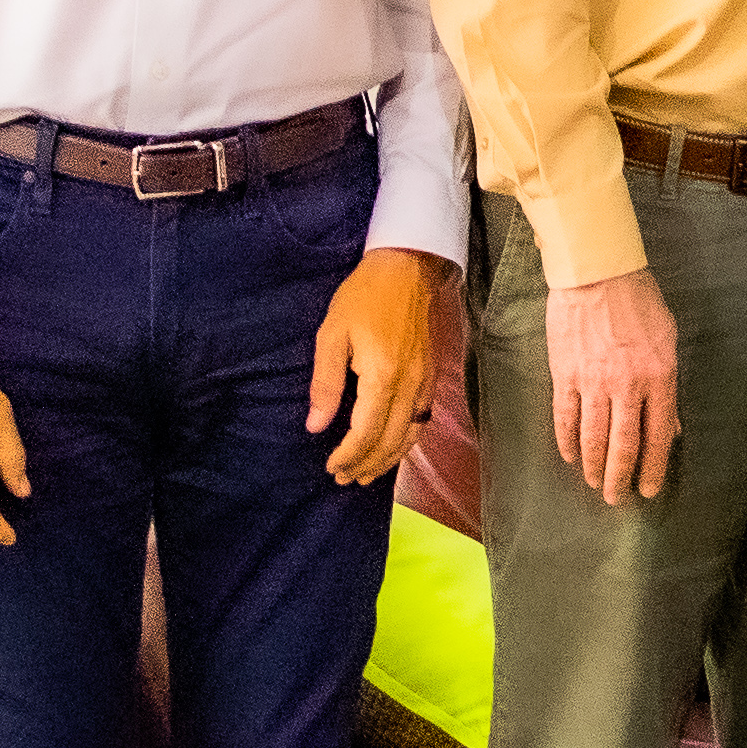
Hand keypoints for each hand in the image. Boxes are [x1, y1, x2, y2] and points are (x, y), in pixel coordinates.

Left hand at [306, 248, 443, 487]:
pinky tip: (393, 447)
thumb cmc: (363, 297)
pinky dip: (406, 441)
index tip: (331, 467)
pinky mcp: (430, 377)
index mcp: (382, 377)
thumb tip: (317, 425)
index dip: (348, 456)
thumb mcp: (332, 335)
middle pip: (390, 441)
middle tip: (344, 478)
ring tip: (367, 475)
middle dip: (366, 465)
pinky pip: (421, 420)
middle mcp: (409, 386)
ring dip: (388, 460)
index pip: (366, 433)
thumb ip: (326, 384)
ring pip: (410, 435)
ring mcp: (424, 383)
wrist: (406, 269)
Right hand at [545, 263, 682, 502]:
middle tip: (617, 499)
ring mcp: (593, 383)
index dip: (653, 468)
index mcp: (659, 378)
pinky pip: (565, 418)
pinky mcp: (565, 376)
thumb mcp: (669, 339)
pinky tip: (570, 457)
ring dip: (593, 467)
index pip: (658, 436)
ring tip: (593, 485)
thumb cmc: (640, 302)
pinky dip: (567, 442)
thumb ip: (669, 385)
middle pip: (624, 446)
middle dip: (620, 478)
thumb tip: (670, 426)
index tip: (648, 490)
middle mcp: (627, 386)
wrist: (597, 273)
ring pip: (592, 438)